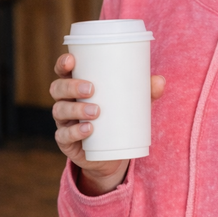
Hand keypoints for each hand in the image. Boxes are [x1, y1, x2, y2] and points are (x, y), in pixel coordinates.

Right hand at [50, 53, 165, 194]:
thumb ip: (145, 93)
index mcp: (76, 88)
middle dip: (71, 86)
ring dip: (76, 109)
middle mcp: (66, 102)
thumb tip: (160, 81)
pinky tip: (88, 130)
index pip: (63, 72)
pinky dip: (75, 132)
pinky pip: (64, 136)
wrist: (111, 156)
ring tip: (96, 111)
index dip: (62, 64)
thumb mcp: (132, 105)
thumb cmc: (118, 120)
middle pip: (57, 88)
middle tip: (91, 89)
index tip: (71, 60)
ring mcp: (64, 123)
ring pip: (59, 111)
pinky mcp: (66, 143)